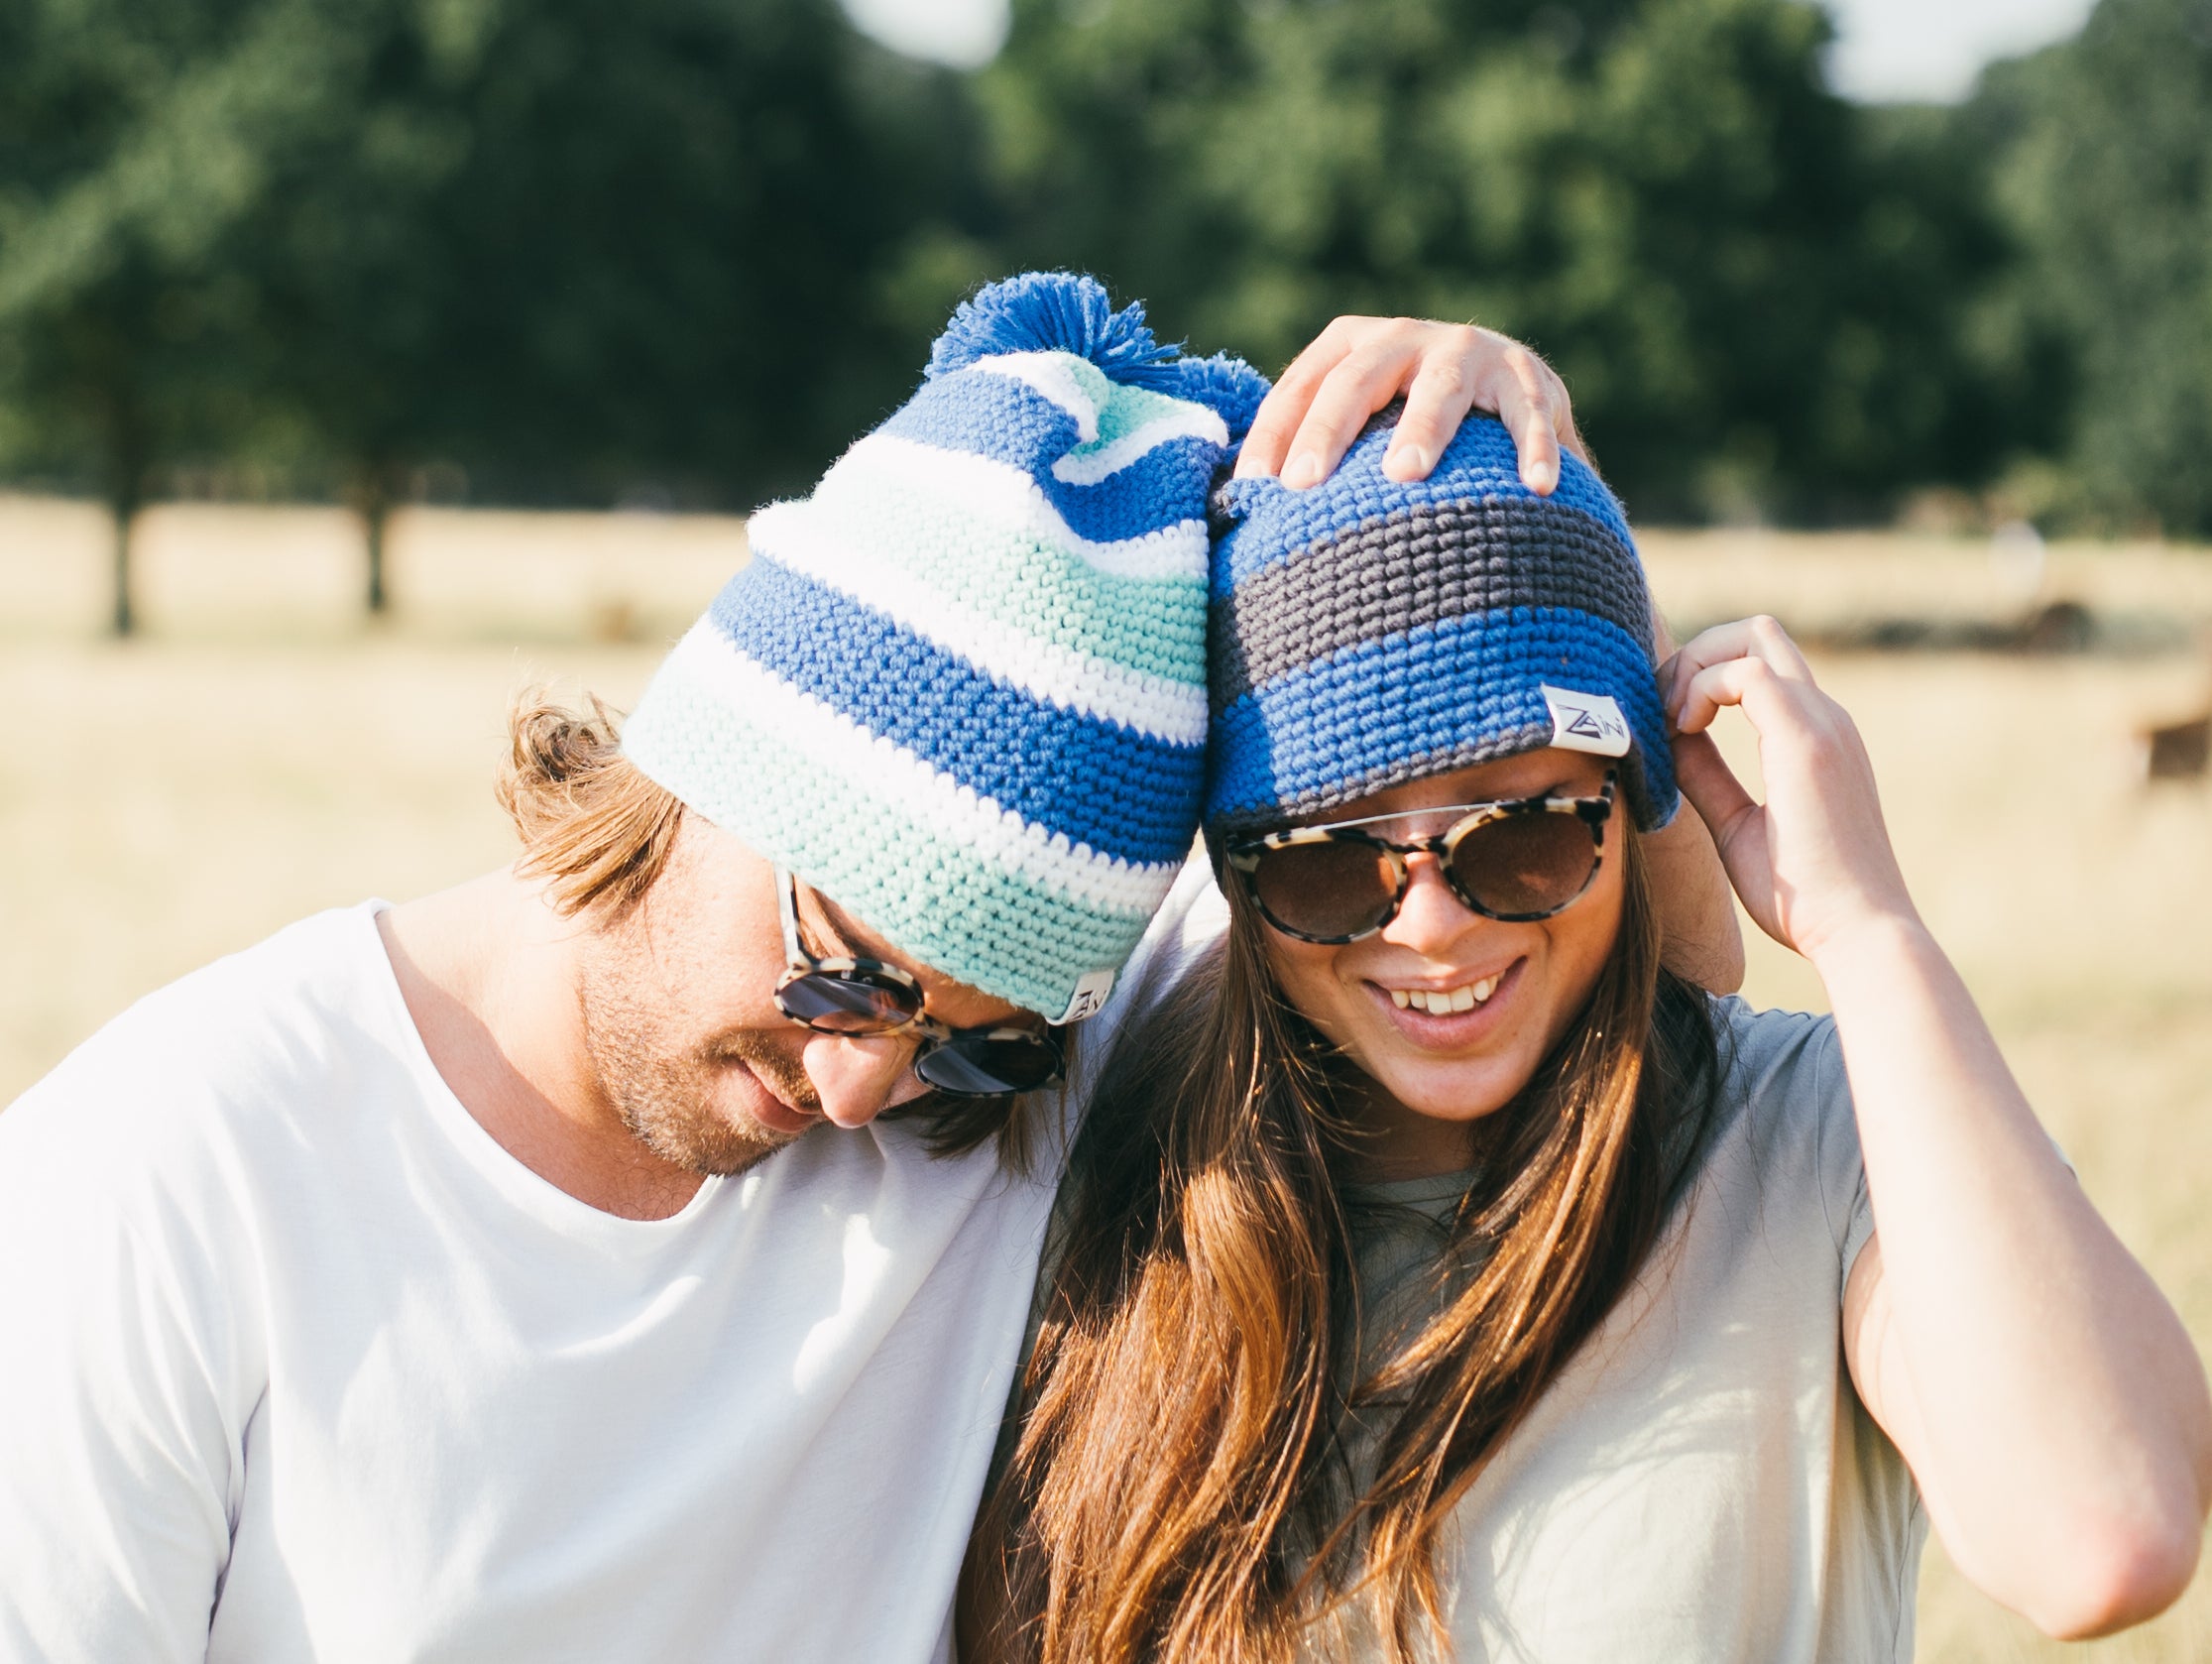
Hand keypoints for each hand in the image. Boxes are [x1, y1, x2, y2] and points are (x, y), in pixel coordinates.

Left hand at [1233, 316, 1585, 494]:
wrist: (1504, 388)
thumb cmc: (1401, 425)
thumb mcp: (1355, 423)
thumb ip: (1305, 451)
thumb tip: (1227, 514)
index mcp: (1349, 348)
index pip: (1298, 388)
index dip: (1271, 436)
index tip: (1250, 490)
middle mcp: (1403, 340)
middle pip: (1357, 381)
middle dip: (1327, 431)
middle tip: (1303, 484)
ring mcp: (1468, 354)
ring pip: (1441, 388)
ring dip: (1423, 428)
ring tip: (1404, 474)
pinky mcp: (1527, 380)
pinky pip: (1529, 416)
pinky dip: (1535, 449)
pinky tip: (1536, 488)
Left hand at [1661, 616, 1917, 964]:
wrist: (1857, 933)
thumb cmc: (1804, 897)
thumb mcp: (1737, 825)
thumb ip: (1707, 777)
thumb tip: (1668, 741)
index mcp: (1815, 736)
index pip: (1759, 664)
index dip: (1700, 677)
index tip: (1669, 726)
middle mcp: (1825, 717)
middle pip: (1757, 632)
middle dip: (1694, 654)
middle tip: (1662, 709)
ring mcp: (1822, 724)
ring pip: (1753, 636)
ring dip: (1694, 666)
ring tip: (1670, 721)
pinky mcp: (1808, 740)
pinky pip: (1746, 674)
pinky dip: (1701, 687)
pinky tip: (1682, 729)